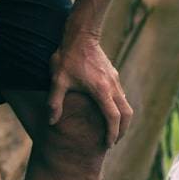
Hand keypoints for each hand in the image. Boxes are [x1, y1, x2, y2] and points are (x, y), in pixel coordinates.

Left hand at [48, 31, 131, 146]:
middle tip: (113, 142)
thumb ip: (55, 102)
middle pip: (126, 114)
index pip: (113, 118)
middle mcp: (113, 87)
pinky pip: (121, 96)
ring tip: (113, 130)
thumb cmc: (68, 57)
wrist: (81, 35)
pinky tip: (108, 111)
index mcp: (101, 91)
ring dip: (122, 120)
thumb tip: (51, 122)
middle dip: (123, 130)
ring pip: (126, 105)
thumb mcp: (58, 80)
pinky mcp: (114, 75)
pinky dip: (119, 108)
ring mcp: (115, 80)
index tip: (108, 144)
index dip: (112, 133)